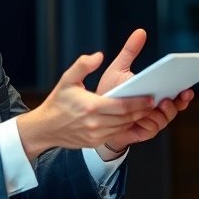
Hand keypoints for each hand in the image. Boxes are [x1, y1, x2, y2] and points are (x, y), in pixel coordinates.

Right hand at [16, 52, 154, 160]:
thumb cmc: (58, 101)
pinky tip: (130, 118)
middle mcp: (95, 123)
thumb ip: (83, 65)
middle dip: (142, 110)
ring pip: (123, 127)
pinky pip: (115, 134)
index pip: (123, 106)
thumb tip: (99, 55)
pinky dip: (125, 126)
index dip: (140, 102)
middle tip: (154, 102)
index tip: (151, 97)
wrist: (45, 128)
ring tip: (145, 109)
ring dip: (136, 119)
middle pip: (127, 118)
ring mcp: (95, 135)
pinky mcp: (94, 142)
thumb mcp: (67, 79)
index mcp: (91, 106)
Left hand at [93, 29, 195, 158]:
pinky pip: (152, 128)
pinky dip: (151, 121)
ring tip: (163, 101)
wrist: (94, 115)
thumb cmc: (110, 91)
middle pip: (177, 104)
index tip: (189, 77)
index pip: (176, 90)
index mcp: (156, 92)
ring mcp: (151, 120)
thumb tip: (140, 31)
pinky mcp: (142, 131)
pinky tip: (148, 114)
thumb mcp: (119, 67)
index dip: (185, 86)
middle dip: (182, 99)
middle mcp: (157, 107)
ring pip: (166, 117)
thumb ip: (130, 51)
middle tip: (183, 90)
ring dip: (167, 110)